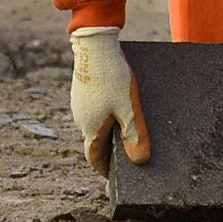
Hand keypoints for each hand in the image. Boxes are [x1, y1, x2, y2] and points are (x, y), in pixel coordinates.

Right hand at [69, 26, 149, 172]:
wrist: (95, 43)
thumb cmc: (113, 77)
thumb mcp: (129, 107)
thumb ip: (135, 135)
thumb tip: (141, 161)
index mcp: (91, 128)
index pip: (95, 157)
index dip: (105, 169)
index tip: (115, 178)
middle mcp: (82, 118)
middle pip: (96, 141)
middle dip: (111, 150)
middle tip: (126, 155)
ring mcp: (81, 103)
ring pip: (96, 123)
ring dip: (110, 130)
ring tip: (128, 131)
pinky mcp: (84, 88)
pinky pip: (96, 108)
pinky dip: (108, 113)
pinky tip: (121, 106)